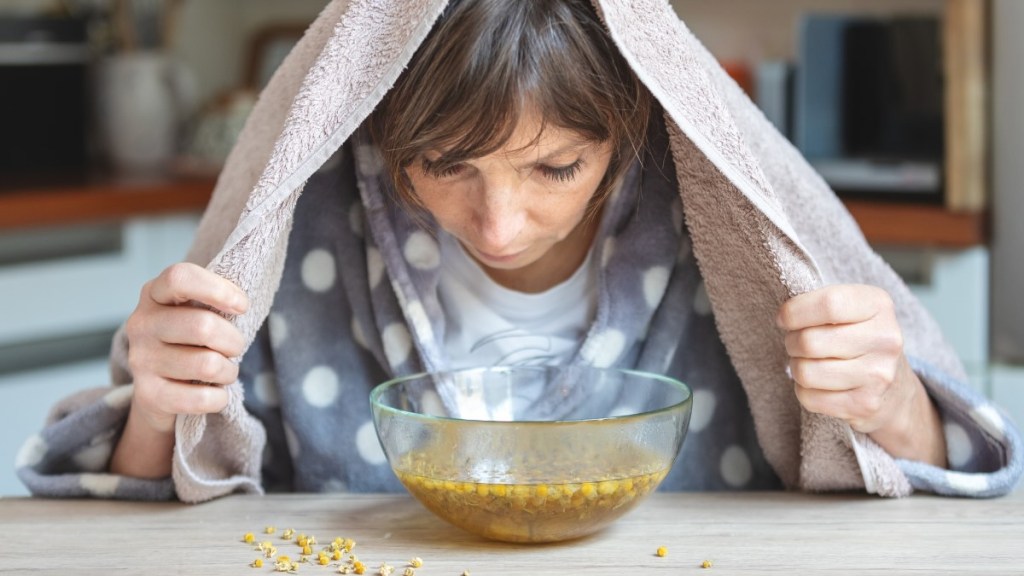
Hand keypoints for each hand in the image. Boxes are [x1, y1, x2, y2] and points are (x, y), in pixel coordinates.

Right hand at [123, 262, 248, 434]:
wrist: (159, 392)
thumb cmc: (190, 342)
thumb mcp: (197, 312)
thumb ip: (215, 299)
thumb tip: (242, 301)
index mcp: (154, 294)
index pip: (180, 277)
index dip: (217, 290)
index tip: (242, 306)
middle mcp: (141, 324)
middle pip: (203, 326)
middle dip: (234, 340)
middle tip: (234, 348)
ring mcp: (141, 360)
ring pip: (208, 364)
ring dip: (229, 371)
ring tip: (223, 371)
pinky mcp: (148, 394)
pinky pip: (202, 398)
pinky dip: (219, 398)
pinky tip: (214, 393)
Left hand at [777, 284, 945, 465]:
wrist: (895, 389)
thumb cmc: (859, 339)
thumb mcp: (851, 309)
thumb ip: (821, 304)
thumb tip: (785, 314)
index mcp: (879, 306)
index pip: (828, 304)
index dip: (794, 311)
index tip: (784, 318)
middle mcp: (885, 340)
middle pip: (809, 341)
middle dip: (791, 342)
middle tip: (798, 343)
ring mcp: (878, 375)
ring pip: (805, 372)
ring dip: (797, 368)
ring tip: (809, 363)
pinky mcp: (866, 404)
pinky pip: (809, 398)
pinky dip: (804, 391)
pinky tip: (820, 384)